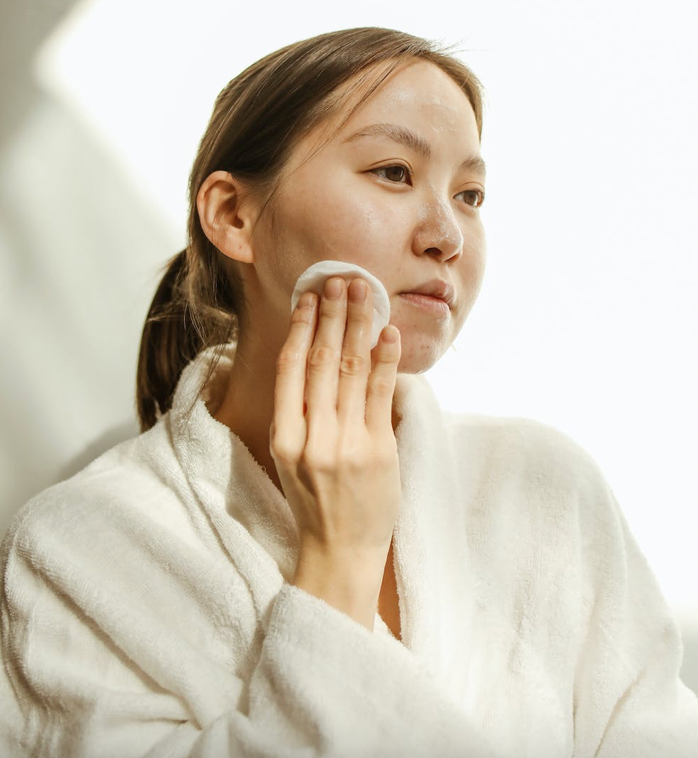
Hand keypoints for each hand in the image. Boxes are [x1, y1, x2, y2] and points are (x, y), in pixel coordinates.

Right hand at [271, 275, 401, 615]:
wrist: (340, 553)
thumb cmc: (315, 501)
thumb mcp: (291, 456)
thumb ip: (300, 411)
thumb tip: (311, 355)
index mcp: (284, 435)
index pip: (291, 367)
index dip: (301, 327)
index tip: (310, 297)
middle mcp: (311, 436)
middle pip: (322, 360)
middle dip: (332, 314)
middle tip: (340, 279)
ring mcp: (345, 443)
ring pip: (351, 369)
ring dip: (359, 325)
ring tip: (364, 293)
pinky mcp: (377, 451)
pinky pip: (380, 394)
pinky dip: (385, 360)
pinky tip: (388, 333)